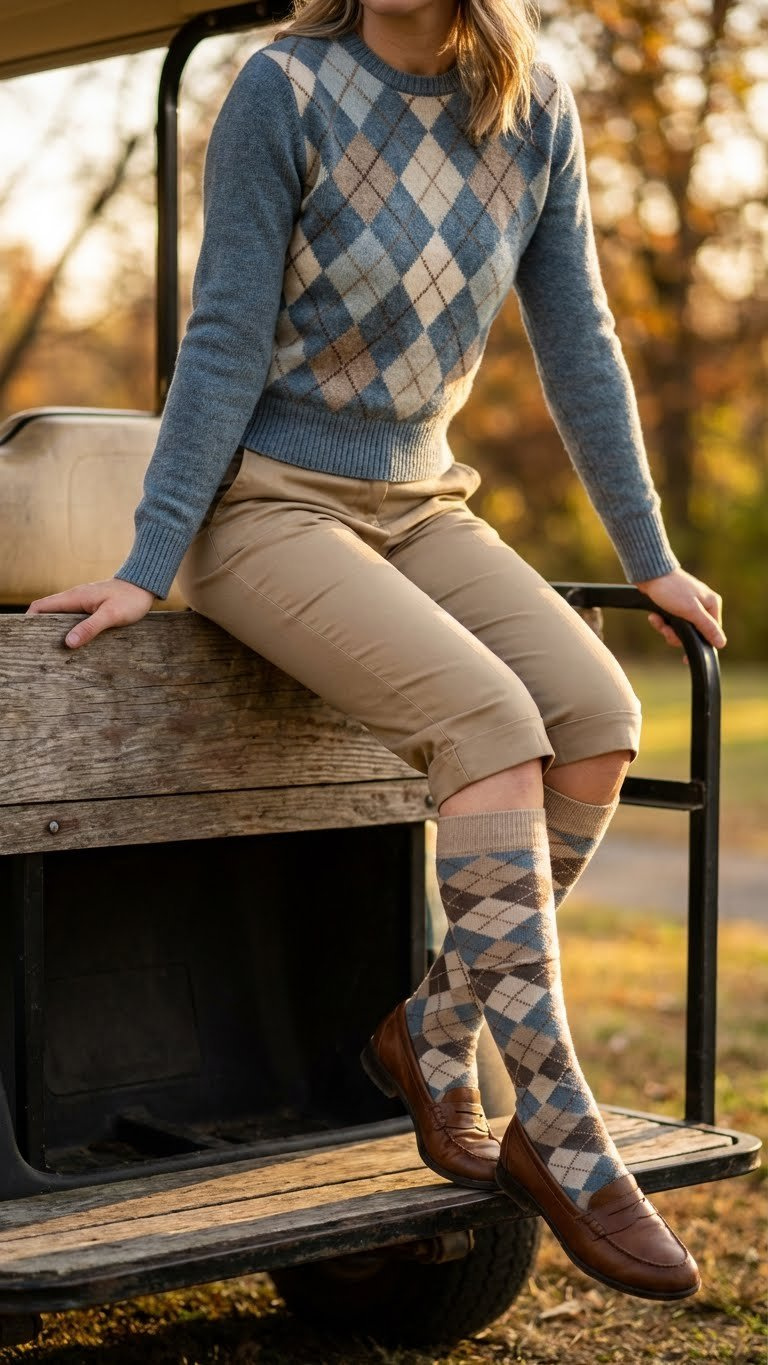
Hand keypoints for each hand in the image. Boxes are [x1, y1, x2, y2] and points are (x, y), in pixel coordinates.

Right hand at [26, 579, 155, 648]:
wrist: (144, 586)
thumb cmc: (130, 599)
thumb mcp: (111, 615)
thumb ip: (90, 627)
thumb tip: (68, 642)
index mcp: (74, 598)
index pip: (40, 606)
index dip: (29, 621)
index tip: (27, 637)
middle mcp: (74, 598)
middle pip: (47, 613)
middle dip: (40, 629)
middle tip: (41, 649)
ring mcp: (82, 602)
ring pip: (60, 616)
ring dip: (55, 630)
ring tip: (54, 650)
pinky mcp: (90, 607)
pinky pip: (72, 618)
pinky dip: (68, 629)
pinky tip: (74, 643)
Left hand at [634, 568, 724, 649]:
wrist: (649, 574)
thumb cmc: (672, 589)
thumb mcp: (691, 610)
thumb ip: (707, 627)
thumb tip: (722, 643)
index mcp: (712, 605)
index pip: (711, 633)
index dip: (697, 643)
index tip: (682, 650)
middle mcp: (702, 606)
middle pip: (694, 634)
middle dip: (676, 635)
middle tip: (666, 629)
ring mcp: (688, 606)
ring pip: (680, 630)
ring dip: (666, 629)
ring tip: (657, 620)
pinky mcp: (674, 607)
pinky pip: (670, 623)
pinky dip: (661, 622)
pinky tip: (654, 617)